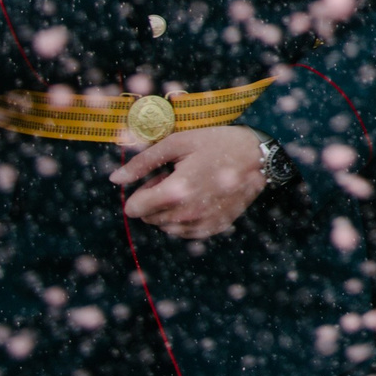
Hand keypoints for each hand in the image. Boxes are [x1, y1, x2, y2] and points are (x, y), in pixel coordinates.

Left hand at [110, 125, 270, 238]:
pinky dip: (187, 219)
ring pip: (166, 227)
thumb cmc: (218, 144)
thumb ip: (143, 162)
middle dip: (155, 200)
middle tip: (177, 178)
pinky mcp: (215, 228)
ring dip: (170, 211)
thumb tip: (115, 179)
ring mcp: (202, 223)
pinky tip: (202, 199)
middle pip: (149, 218)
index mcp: (175, 192)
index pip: (134, 208)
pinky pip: (185, 232)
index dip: (141, 191)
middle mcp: (187, 214)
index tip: (158, 178)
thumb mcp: (178, 143)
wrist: (260, 157)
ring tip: (191, 188)